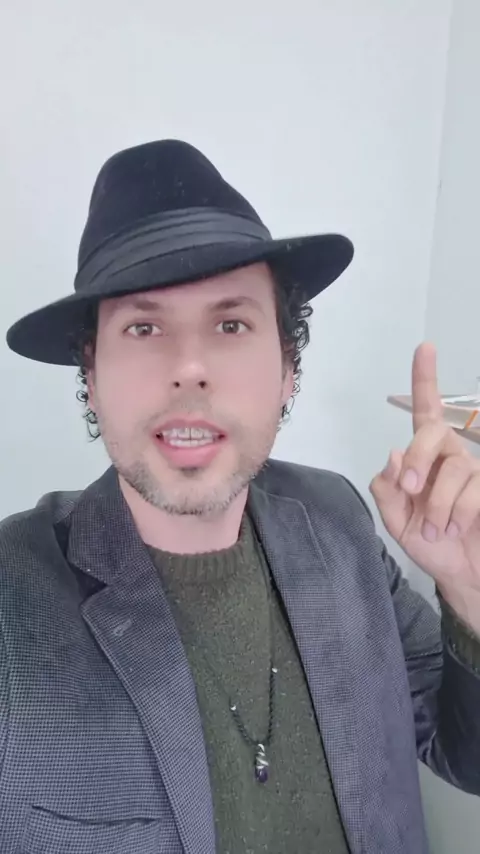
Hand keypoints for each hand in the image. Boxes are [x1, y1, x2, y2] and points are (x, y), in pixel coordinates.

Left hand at [369, 342, 479, 630]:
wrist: (461, 574)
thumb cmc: (429, 543)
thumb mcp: (396, 520)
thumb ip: (387, 489)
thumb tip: (393, 454)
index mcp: (423, 458)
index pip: (424, 412)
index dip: (426, 379)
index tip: (425, 348)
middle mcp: (450, 456)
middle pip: (432, 434)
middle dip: (418, 460)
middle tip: (410, 490)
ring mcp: (474, 471)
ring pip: (453, 470)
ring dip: (436, 506)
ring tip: (434, 529)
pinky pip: (472, 492)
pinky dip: (457, 514)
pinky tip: (452, 529)